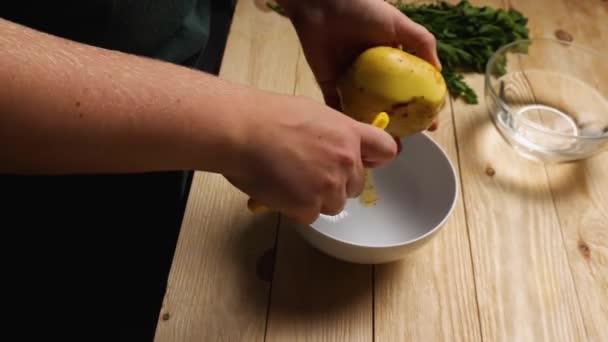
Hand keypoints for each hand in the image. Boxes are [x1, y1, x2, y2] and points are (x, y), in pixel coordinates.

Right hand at [225, 92, 396, 223]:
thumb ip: (334, 132)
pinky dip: (296, 209)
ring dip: (316, 199)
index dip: (374, 159)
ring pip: (335, 204)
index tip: (363, 162)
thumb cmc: (267, 117)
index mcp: (349, 134)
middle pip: (356, 185)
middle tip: (308, 172)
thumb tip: (336, 145)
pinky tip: (280, 191)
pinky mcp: (309, 205)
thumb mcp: (312, 113)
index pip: (386, 151)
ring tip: (289, 181)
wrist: (241, 131)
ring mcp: (329, 185)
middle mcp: (346, 160)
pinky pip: (311, 216)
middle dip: (336, 183)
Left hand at [278, 0, 440, 143]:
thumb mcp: (399, 24)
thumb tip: (440, 72)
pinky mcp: (329, 83)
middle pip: (387, 103)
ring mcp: (350, 79)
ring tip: (384, 145)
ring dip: (373, 128)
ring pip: (364, 109)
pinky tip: (358, 136)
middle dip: (397, 124)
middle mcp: (372, 72)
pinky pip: (338, 106)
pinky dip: (346, 120)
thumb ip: (422, 43)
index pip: (409, 86)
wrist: (324, 4)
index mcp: (390, 58)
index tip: (429, 124)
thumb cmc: (363, 9)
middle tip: (405, 142)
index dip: (420, 105)